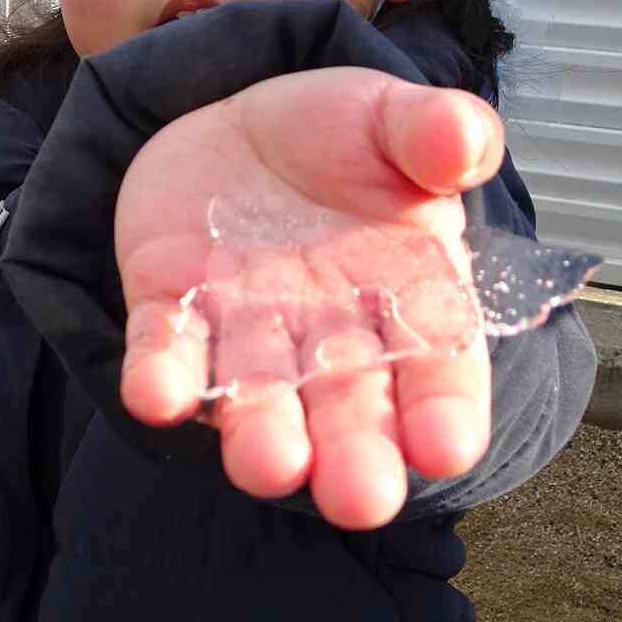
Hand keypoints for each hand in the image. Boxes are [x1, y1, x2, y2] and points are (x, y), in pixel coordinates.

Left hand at [116, 69, 503, 530]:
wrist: (237, 122)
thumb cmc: (341, 137)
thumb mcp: (394, 119)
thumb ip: (437, 131)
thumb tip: (465, 142)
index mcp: (410, 296)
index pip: (438, 364)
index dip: (445, 408)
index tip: (447, 446)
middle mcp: (331, 335)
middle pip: (348, 407)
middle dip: (353, 455)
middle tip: (360, 502)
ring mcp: (248, 328)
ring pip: (257, 394)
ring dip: (260, 434)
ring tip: (268, 469)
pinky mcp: (172, 308)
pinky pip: (166, 349)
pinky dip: (162, 376)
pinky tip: (156, 398)